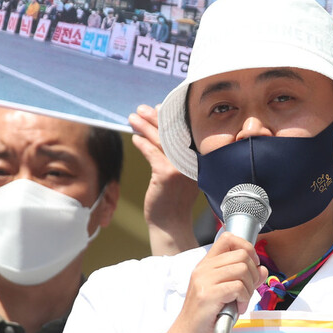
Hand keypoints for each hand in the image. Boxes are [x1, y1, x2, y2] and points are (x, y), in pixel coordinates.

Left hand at [130, 104, 200, 255]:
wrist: (171, 224)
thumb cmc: (173, 200)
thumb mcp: (180, 173)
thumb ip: (177, 155)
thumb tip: (164, 132)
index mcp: (199, 159)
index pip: (186, 131)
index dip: (171, 117)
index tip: (158, 108)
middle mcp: (193, 161)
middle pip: (173, 132)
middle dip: (155, 117)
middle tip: (142, 109)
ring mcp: (180, 167)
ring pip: (160, 140)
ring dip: (144, 126)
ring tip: (133, 118)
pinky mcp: (166, 174)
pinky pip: (151, 153)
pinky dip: (142, 144)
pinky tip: (135, 138)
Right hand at [138, 232, 264, 332]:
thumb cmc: (206, 319)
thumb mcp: (227, 294)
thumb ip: (244, 280)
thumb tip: (262, 269)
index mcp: (206, 266)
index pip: (228, 239)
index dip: (246, 248)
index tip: (252, 264)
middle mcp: (203, 269)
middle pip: (241, 254)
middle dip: (253, 273)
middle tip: (248, 290)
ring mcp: (204, 280)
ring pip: (242, 269)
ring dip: (248, 287)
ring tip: (241, 301)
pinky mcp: (208, 294)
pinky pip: (238, 287)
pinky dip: (244, 298)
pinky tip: (237, 308)